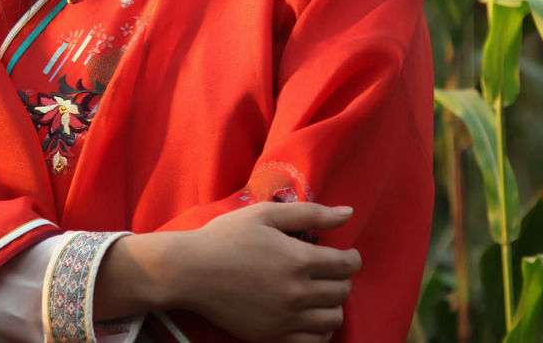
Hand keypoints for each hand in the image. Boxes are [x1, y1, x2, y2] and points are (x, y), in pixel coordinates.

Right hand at [176, 202, 361, 342]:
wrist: (190, 272)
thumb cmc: (226, 237)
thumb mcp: (267, 214)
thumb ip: (311, 213)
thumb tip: (348, 213)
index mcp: (298, 259)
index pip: (346, 265)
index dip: (352, 259)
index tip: (346, 256)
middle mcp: (296, 292)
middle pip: (342, 292)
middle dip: (342, 280)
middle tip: (329, 272)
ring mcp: (285, 318)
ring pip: (332, 319)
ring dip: (333, 305)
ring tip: (320, 294)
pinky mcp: (271, 336)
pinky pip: (313, 342)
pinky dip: (320, 331)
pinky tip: (310, 316)